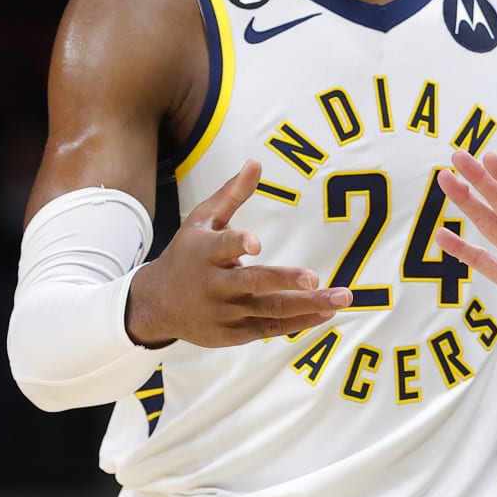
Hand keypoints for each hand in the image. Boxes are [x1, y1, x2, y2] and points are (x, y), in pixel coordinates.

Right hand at [125, 160, 351, 346]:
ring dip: (307, 305)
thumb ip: (232, 194)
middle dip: (285, 280)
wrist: (155, 304)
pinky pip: (270, 329)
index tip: (256, 244)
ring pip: (269, 310)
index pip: (223, 246)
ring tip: (341, 299)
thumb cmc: (187, 255)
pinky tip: (325, 313)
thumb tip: (256, 161)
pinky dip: (299, 323)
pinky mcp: (233, 334)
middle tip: (315, 278)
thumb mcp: (202, 221)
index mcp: (205, 252)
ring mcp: (224, 312)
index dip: (238, 244)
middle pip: (253, 283)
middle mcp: (214, 284)